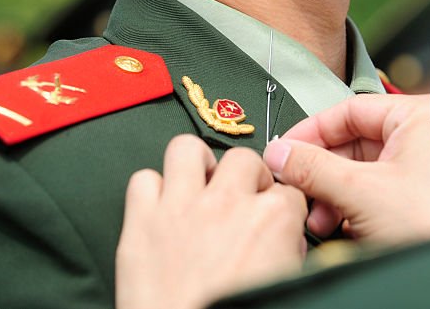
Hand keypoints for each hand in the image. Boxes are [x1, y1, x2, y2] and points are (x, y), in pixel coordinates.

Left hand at [116, 135, 307, 308]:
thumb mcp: (282, 281)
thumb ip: (287, 250)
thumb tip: (285, 239)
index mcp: (271, 220)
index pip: (287, 189)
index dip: (280, 205)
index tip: (273, 216)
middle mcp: (227, 204)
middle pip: (243, 158)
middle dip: (245, 177)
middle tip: (240, 200)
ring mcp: (181, 208)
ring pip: (187, 148)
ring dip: (196, 165)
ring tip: (199, 185)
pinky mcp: (141, 222)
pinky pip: (142, 180)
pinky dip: (151, 190)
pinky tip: (161, 208)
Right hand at [263, 94, 429, 245]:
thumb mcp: (360, 191)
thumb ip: (312, 167)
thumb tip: (281, 153)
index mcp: (423, 114)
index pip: (351, 109)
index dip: (312, 131)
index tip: (284, 149)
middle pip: (358, 141)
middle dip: (323, 172)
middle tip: (298, 189)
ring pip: (369, 167)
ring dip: (337, 193)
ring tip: (320, 218)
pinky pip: (386, 186)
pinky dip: (360, 203)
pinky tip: (344, 226)